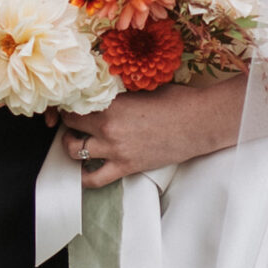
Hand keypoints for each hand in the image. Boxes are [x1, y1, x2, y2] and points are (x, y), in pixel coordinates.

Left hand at [58, 77, 245, 187]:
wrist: (200, 123)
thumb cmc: (177, 100)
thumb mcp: (143, 88)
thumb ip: (119, 94)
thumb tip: (103, 92)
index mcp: (112, 102)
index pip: (75, 101)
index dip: (69, 100)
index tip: (70, 99)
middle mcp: (108, 127)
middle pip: (70, 124)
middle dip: (67, 120)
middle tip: (72, 117)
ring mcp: (115, 150)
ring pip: (74, 150)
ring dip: (71, 144)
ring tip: (76, 139)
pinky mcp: (126, 167)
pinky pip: (94, 179)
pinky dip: (83, 177)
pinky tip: (83, 169)